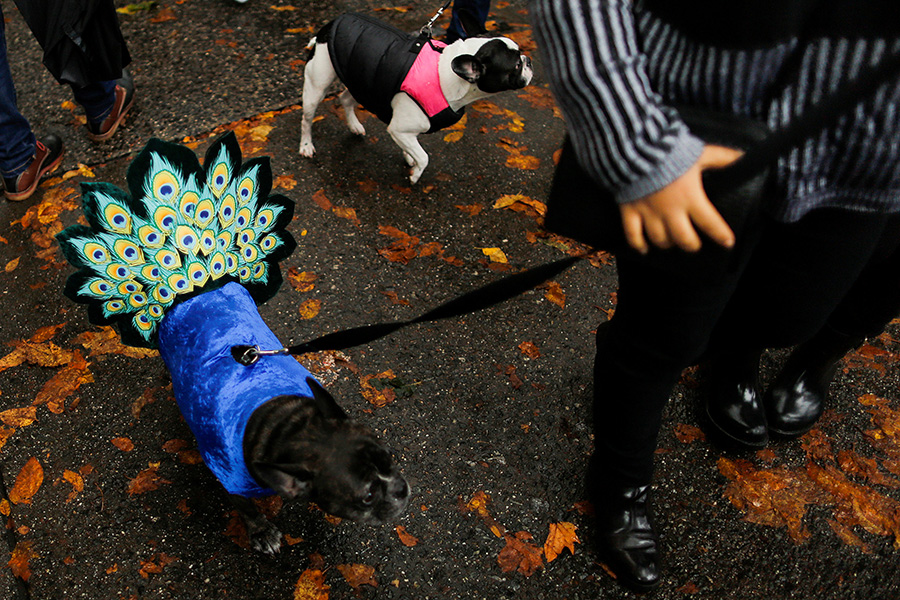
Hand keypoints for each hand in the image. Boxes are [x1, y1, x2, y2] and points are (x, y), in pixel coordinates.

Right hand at [619, 144, 742, 253]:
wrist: (635, 148)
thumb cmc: (669, 150)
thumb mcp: (699, 152)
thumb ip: (721, 157)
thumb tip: (743, 156)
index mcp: (690, 197)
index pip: (710, 223)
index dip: (721, 235)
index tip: (727, 243)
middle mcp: (670, 210)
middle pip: (684, 239)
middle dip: (692, 245)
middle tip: (695, 244)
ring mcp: (649, 212)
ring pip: (660, 239)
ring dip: (668, 244)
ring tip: (672, 242)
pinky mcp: (631, 210)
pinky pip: (633, 235)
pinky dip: (638, 245)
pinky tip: (644, 249)